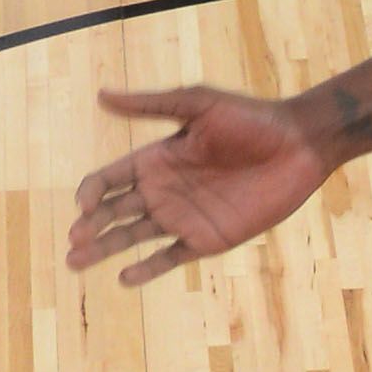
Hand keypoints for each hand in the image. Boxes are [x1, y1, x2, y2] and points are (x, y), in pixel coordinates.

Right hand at [74, 83, 335, 279]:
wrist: (298, 145)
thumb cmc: (251, 119)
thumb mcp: (198, 104)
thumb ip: (150, 105)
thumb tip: (101, 94)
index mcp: (157, 158)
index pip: (110, 179)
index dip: (91, 191)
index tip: (84, 204)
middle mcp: (164, 190)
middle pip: (115, 212)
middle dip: (90, 227)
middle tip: (73, 242)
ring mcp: (183, 217)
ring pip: (132, 238)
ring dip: (104, 250)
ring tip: (75, 263)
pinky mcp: (206, 239)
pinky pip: (168, 258)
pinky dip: (146, 269)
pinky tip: (124, 277)